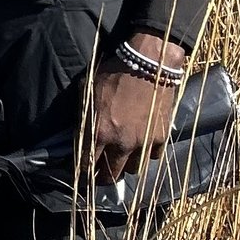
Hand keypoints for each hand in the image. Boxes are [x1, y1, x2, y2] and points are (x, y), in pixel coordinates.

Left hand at [87, 35, 185, 184]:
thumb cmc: (113, 73)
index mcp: (98, 132)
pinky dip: (146, 153)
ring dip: (126, 165)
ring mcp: (142, 142)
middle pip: (110, 175)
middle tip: (101, 172)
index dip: (83, 171)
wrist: (148, 63)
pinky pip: (152, 157)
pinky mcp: (160, 138)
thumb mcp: (87, 91)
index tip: (82, 172)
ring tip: (123, 157)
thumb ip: (83, 117)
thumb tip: (79, 135)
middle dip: (103, 176)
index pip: (87, 165)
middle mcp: (120, 143)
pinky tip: (142, 145)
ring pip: (133, 169)